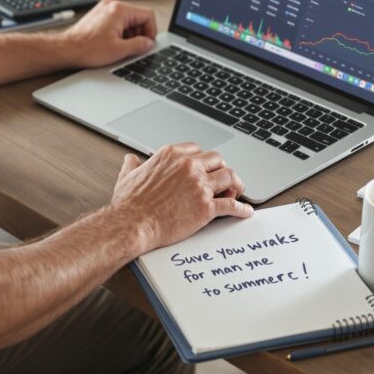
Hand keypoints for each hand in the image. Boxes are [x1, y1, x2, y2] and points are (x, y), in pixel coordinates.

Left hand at [61, 0, 157, 67]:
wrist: (66, 49)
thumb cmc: (87, 48)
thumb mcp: (119, 50)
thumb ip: (139, 45)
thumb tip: (149, 44)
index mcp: (119, 10)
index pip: (148, 15)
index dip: (151, 31)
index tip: (147, 43)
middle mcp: (112, 5)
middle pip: (138, 17)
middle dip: (139, 33)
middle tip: (132, 48)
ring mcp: (104, 9)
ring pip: (128, 20)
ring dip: (129, 34)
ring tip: (120, 47)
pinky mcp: (99, 15)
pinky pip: (117, 21)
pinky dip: (119, 32)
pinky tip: (112, 43)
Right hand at [110, 143, 251, 253]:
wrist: (132, 224)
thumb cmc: (129, 203)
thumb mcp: (127, 176)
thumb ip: (133, 165)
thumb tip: (131, 160)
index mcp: (171, 155)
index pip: (198, 150)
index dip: (204, 161)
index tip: (205, 169)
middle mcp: (188, 166)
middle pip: (218, 159)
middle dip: (221, 169)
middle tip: (222, 181)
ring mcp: (199, 186)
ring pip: (229, 176)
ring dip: (234, 184)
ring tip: (234, 192)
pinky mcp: (206, 207)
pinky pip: (231, 205)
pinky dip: (242, 208)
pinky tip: (245, 211)